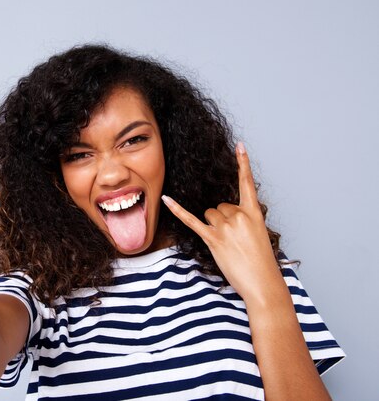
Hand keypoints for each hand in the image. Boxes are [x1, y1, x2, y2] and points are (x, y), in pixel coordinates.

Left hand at [162, 143, 281, 302]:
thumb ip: (243, 220)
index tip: (240, 145)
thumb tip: (223, 214)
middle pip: (219, 206)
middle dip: (222, 221)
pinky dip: (177, 209)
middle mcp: (239, 216)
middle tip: (234, 240)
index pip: (247, 183)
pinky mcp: (213, 239)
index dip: (243, 163)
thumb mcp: (257, 234)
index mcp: (254, 213)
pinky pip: (191, 220)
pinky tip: (165, 198)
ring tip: (227, 244)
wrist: (263, 282)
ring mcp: (226, 227)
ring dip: (213, 227)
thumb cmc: (260, 262)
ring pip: (209, 214)